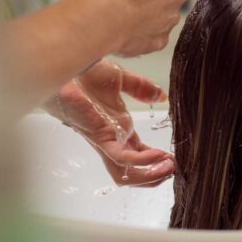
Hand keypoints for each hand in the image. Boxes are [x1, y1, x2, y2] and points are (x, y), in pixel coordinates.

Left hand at [46, 59, 174, 186]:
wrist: (67, 65)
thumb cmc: (85, 74)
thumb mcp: (121, 80)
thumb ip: (141, 88)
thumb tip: (161, 96)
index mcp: (117, 129)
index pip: (138, 154)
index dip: (156, 161)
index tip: (174, 158)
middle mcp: (112, 139)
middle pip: (130, 172)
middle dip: (153, 176)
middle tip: (173, 169)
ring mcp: (105, 140)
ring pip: (125, 172)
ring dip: (149, 175)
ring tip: (168, 168)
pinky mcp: (99, 136)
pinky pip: (120, 157)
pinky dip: (141, 161)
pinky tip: (157, 156)